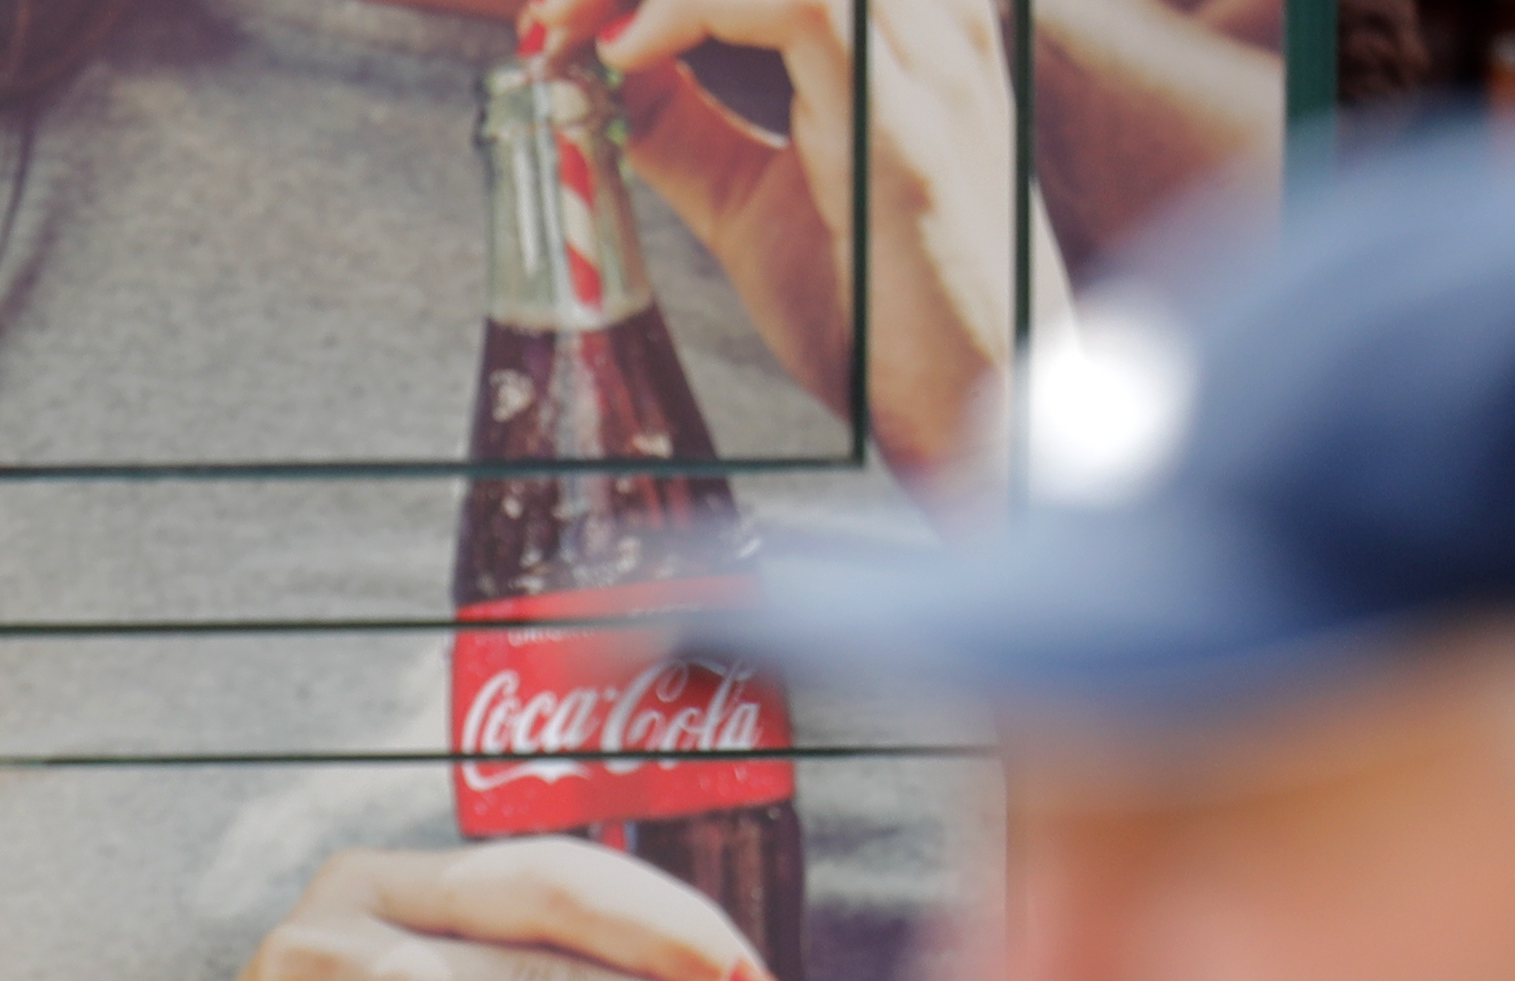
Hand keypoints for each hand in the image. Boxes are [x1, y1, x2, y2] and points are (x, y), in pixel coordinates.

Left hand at [530, 0, 1058, 481]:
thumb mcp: (750, 202)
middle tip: (545, 9)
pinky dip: (692, 6)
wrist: (969, 406)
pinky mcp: (905, 118)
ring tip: (569, 28)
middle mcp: (926, 17)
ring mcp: (927, 55)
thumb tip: (597, 78)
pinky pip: (802, 1)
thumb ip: (683, 130)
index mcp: (898, 25)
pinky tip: (625, 56)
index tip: (555, 7)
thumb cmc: (878, 312)